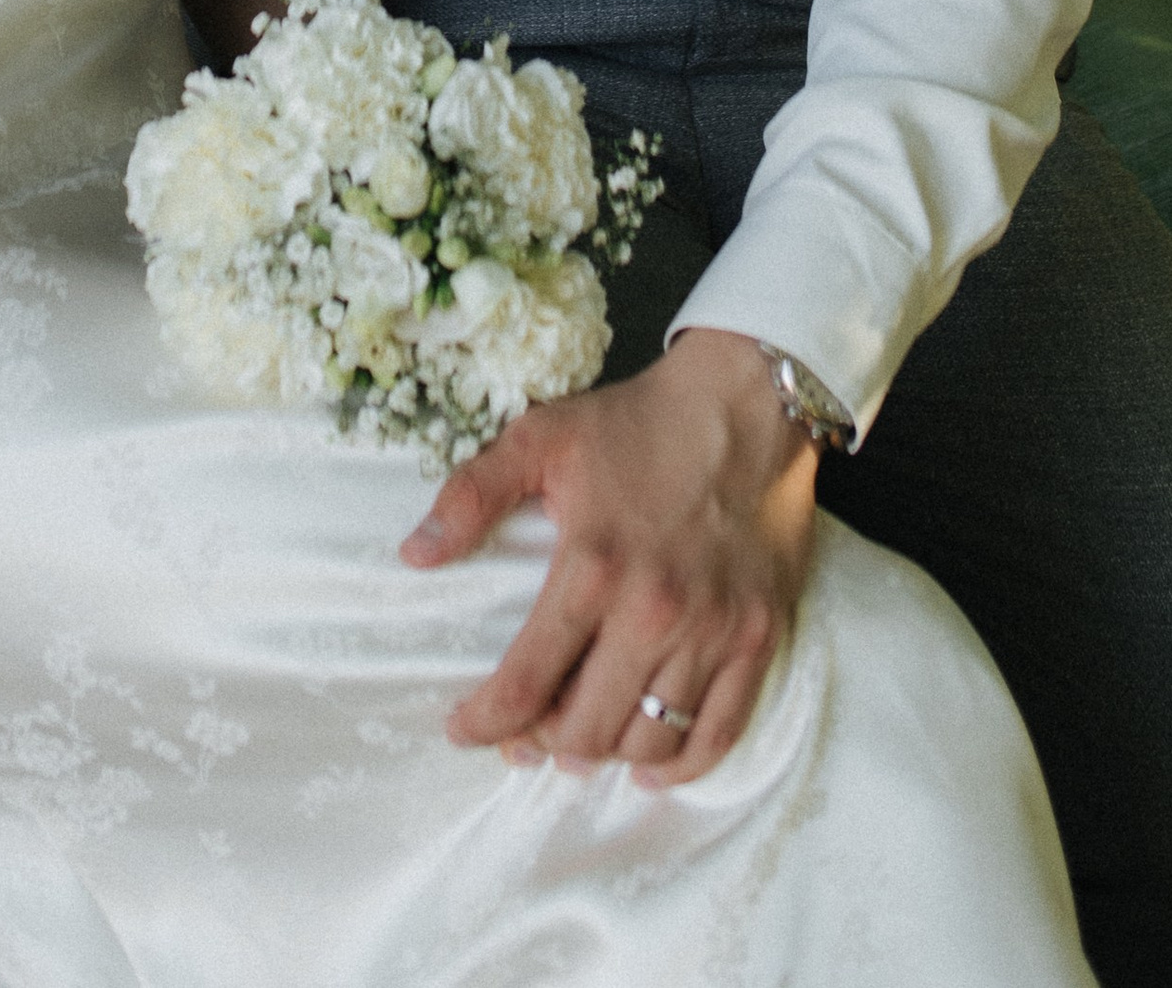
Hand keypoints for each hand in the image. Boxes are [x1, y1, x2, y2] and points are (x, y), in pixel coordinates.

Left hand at [401, 330, 818, 789]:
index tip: (462, 729)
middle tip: (524, 735)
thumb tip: (414, 555)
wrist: (746, 402)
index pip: (525, 682)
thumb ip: (473, 494)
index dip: (485, 721)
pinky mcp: (757, 638)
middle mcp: (652, 612)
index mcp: (591, 567)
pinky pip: (719, 733)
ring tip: (580, 742)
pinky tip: (651, 768)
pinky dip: (681, 766)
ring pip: (647, 739)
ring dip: (605, 755)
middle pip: (585, 729)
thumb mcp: (542, 436)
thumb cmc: (639, 422)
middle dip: (542, 743)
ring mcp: (711, 631)